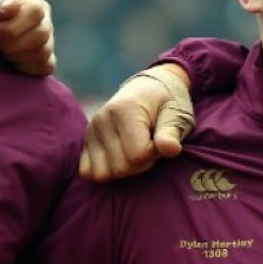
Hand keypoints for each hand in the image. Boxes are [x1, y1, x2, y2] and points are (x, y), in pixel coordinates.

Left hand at [0, 0, 55, 75]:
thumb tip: (15, 5)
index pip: (35, 11)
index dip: (14, 27)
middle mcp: (41, 12)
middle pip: (41, 33)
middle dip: (13, 44)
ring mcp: (45, 34)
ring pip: (44, 51)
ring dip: (18, 56)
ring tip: (0, 51)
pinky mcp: (44, 54)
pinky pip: (46, 66)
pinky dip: (28, 67)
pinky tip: (11, 62)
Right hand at [80, 65, 194, 181]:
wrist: (149, 89)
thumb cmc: (167, 103)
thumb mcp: (176, 114)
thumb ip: (171, 133)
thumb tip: (171, 150)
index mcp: (124, 110)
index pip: (138, 155)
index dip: (154, 155)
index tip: (161, 143)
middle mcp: (101, 120)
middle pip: (120, 168)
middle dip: (141, 165)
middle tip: (151, 148)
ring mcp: (91, 131)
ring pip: (102, 174)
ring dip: (124, 170)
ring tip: (137, 152)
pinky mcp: (86, 141)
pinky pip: (88, 172)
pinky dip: (106, 171)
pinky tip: (122, 158)